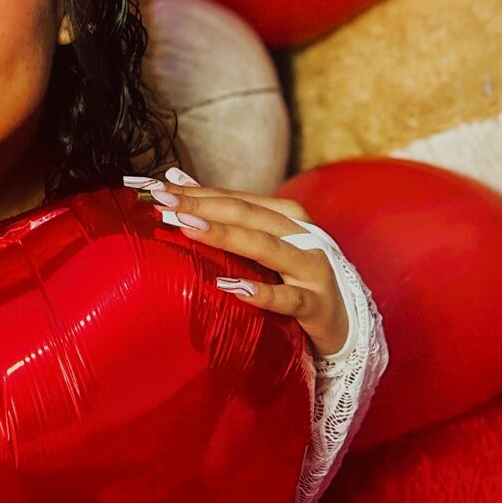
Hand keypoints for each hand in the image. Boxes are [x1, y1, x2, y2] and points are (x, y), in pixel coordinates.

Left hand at [126, 168, 348, 356]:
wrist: (344, 323)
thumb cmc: (293, 277)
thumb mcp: (263, 242)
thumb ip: (225, 213)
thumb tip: (176, 179)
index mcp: (287, 215)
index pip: (235, 198)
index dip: (196, 192)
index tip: (157, 189)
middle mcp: (301, 235)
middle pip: (247, 214)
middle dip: (203, 205)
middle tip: (164, 202)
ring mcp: (312, 268)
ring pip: (266, 247)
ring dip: (225, 236)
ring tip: (188, 228)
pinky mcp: (317, 305)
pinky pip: (288, 298)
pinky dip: (262, 293)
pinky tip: (232, 288)